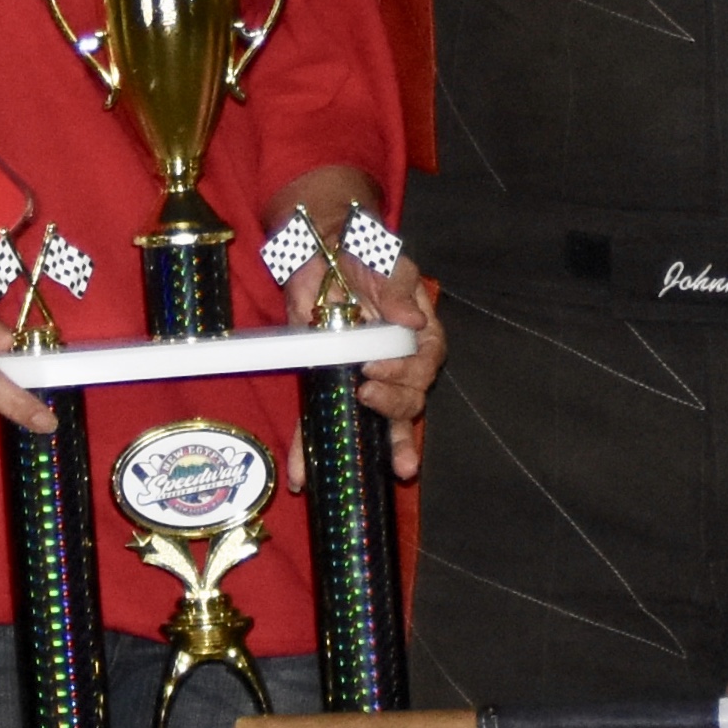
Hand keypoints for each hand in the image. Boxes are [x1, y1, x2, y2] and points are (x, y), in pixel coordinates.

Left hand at [277, 162, 442, 478]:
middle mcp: (396, 363)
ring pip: (378, 423)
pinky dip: (312, 452)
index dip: (403, 371)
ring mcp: (363, 379)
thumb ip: (399, 285)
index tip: (375, 366)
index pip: (423, 363)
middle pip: (408, 398)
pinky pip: (323, 424)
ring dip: (383, 449)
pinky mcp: (327, 387)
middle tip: (368, 395)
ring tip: (391, 470)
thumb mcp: (385, 258)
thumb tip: (412, 320)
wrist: (320, 249)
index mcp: (418, 335)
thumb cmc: (364, 252)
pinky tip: (304, 478)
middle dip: (394, 407)